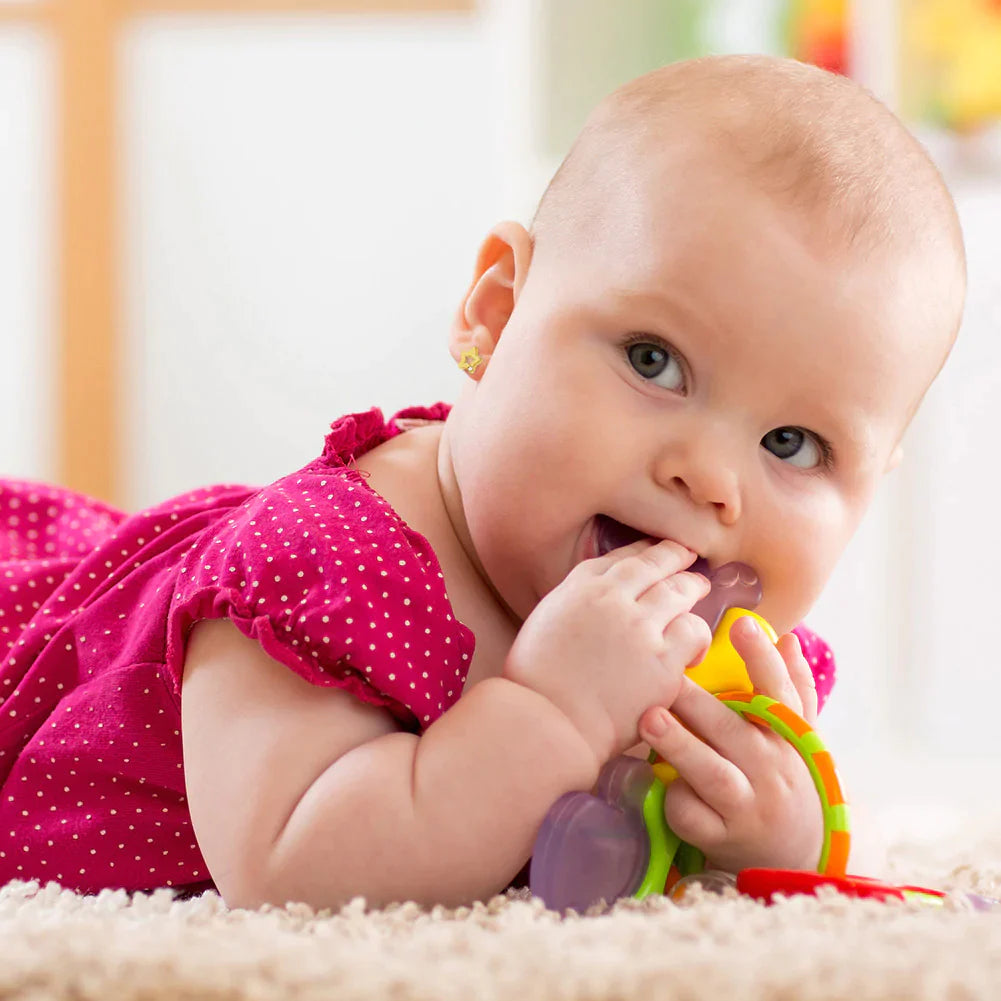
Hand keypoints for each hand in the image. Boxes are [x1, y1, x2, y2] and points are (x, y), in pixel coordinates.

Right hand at [503, 538, 712, 766]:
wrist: (548, 720)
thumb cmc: (537, 682)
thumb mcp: (545, 622)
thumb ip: (575, 603)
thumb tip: (598, 598)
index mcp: (579, 587)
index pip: (620, 557)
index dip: (644, 551)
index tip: (655, 551)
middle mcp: (611, 598)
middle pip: (654, 564)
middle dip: (674, 556)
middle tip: (686, 556)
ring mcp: (640, 627)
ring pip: (679, 591)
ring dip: (692, 587)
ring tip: (699, 588)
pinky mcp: (662, 660)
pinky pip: (693, 631)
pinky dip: (696, 633)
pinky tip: (693, 644)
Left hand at [638, 618, 822, 872]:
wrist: (799, 858)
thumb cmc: (789, 782)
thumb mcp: (801, 738)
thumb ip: (793, 688)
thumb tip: (786, 638)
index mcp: (790, 738)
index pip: (780, 692)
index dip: (762, 658)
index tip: (741, 624)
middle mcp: (772, 769)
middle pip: (734, 730)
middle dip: (697, 703)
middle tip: (665, 677)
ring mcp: (749, 807)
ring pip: (713, 775)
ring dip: (681, 746)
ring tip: (650, 721)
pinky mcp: (724, 839)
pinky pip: (695, 818)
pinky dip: (676, 801)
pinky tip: (661, 785)